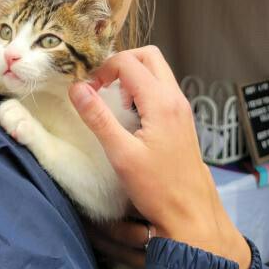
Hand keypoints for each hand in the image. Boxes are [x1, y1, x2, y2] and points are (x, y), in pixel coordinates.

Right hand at [69, 47, 250, 268]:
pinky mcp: (182, 119)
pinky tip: (131, 115)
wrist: (191, 213)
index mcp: (161, 102)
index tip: (88, 91)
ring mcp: (182, 108)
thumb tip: (77, 88)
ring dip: (133, 75)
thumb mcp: (120, 154)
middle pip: (148, 55)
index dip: (103, 69)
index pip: (128, 62)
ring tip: (115, 101)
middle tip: (102, 86)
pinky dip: (143, 89)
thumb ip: (98, 117)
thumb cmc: (156, 188)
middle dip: (120, 62)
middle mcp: (175, 98)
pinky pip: (162, 88)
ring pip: (157, 70)